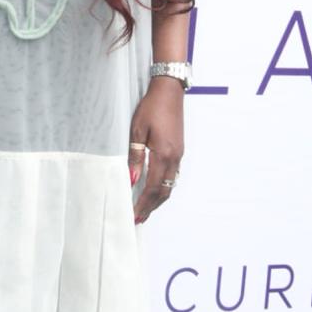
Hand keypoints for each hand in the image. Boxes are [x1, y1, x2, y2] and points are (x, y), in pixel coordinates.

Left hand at [128, 76, 183, 224]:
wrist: (169, 91)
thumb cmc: (151, 108)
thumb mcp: (137, 131)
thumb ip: (135, 157)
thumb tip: (132, 180)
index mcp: (163, 155)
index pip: (151, 188)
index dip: (142, 205)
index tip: (132, 216)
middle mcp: (174, 159)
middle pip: (163, 192)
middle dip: (150, 208)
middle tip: (138, 219)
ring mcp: (179, 155)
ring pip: (170, 186)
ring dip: (158, 200)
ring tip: (145, 209)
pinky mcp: (179, 150)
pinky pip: (173, 176)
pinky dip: (164, 188)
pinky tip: (155, 189)